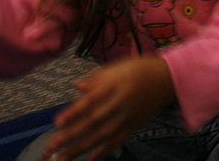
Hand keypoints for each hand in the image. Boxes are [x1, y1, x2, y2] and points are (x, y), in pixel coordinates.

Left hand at [45, 57, 174, 160]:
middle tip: (51, 145)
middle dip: (71, 135)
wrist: (167, 79)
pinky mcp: (133, 126)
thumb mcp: (118, 66)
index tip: (57, 122)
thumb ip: (97, 78)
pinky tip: (89, 159)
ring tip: (63, 156)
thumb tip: (76, 86)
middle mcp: (120, 103)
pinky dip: (103, 151)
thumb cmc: (139, 69)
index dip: (74, 112)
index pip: (91, 101)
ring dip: (81, 147)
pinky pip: (116, 141)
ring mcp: (127, 117)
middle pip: (93, 121)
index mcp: (115, 85)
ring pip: (102, 135)